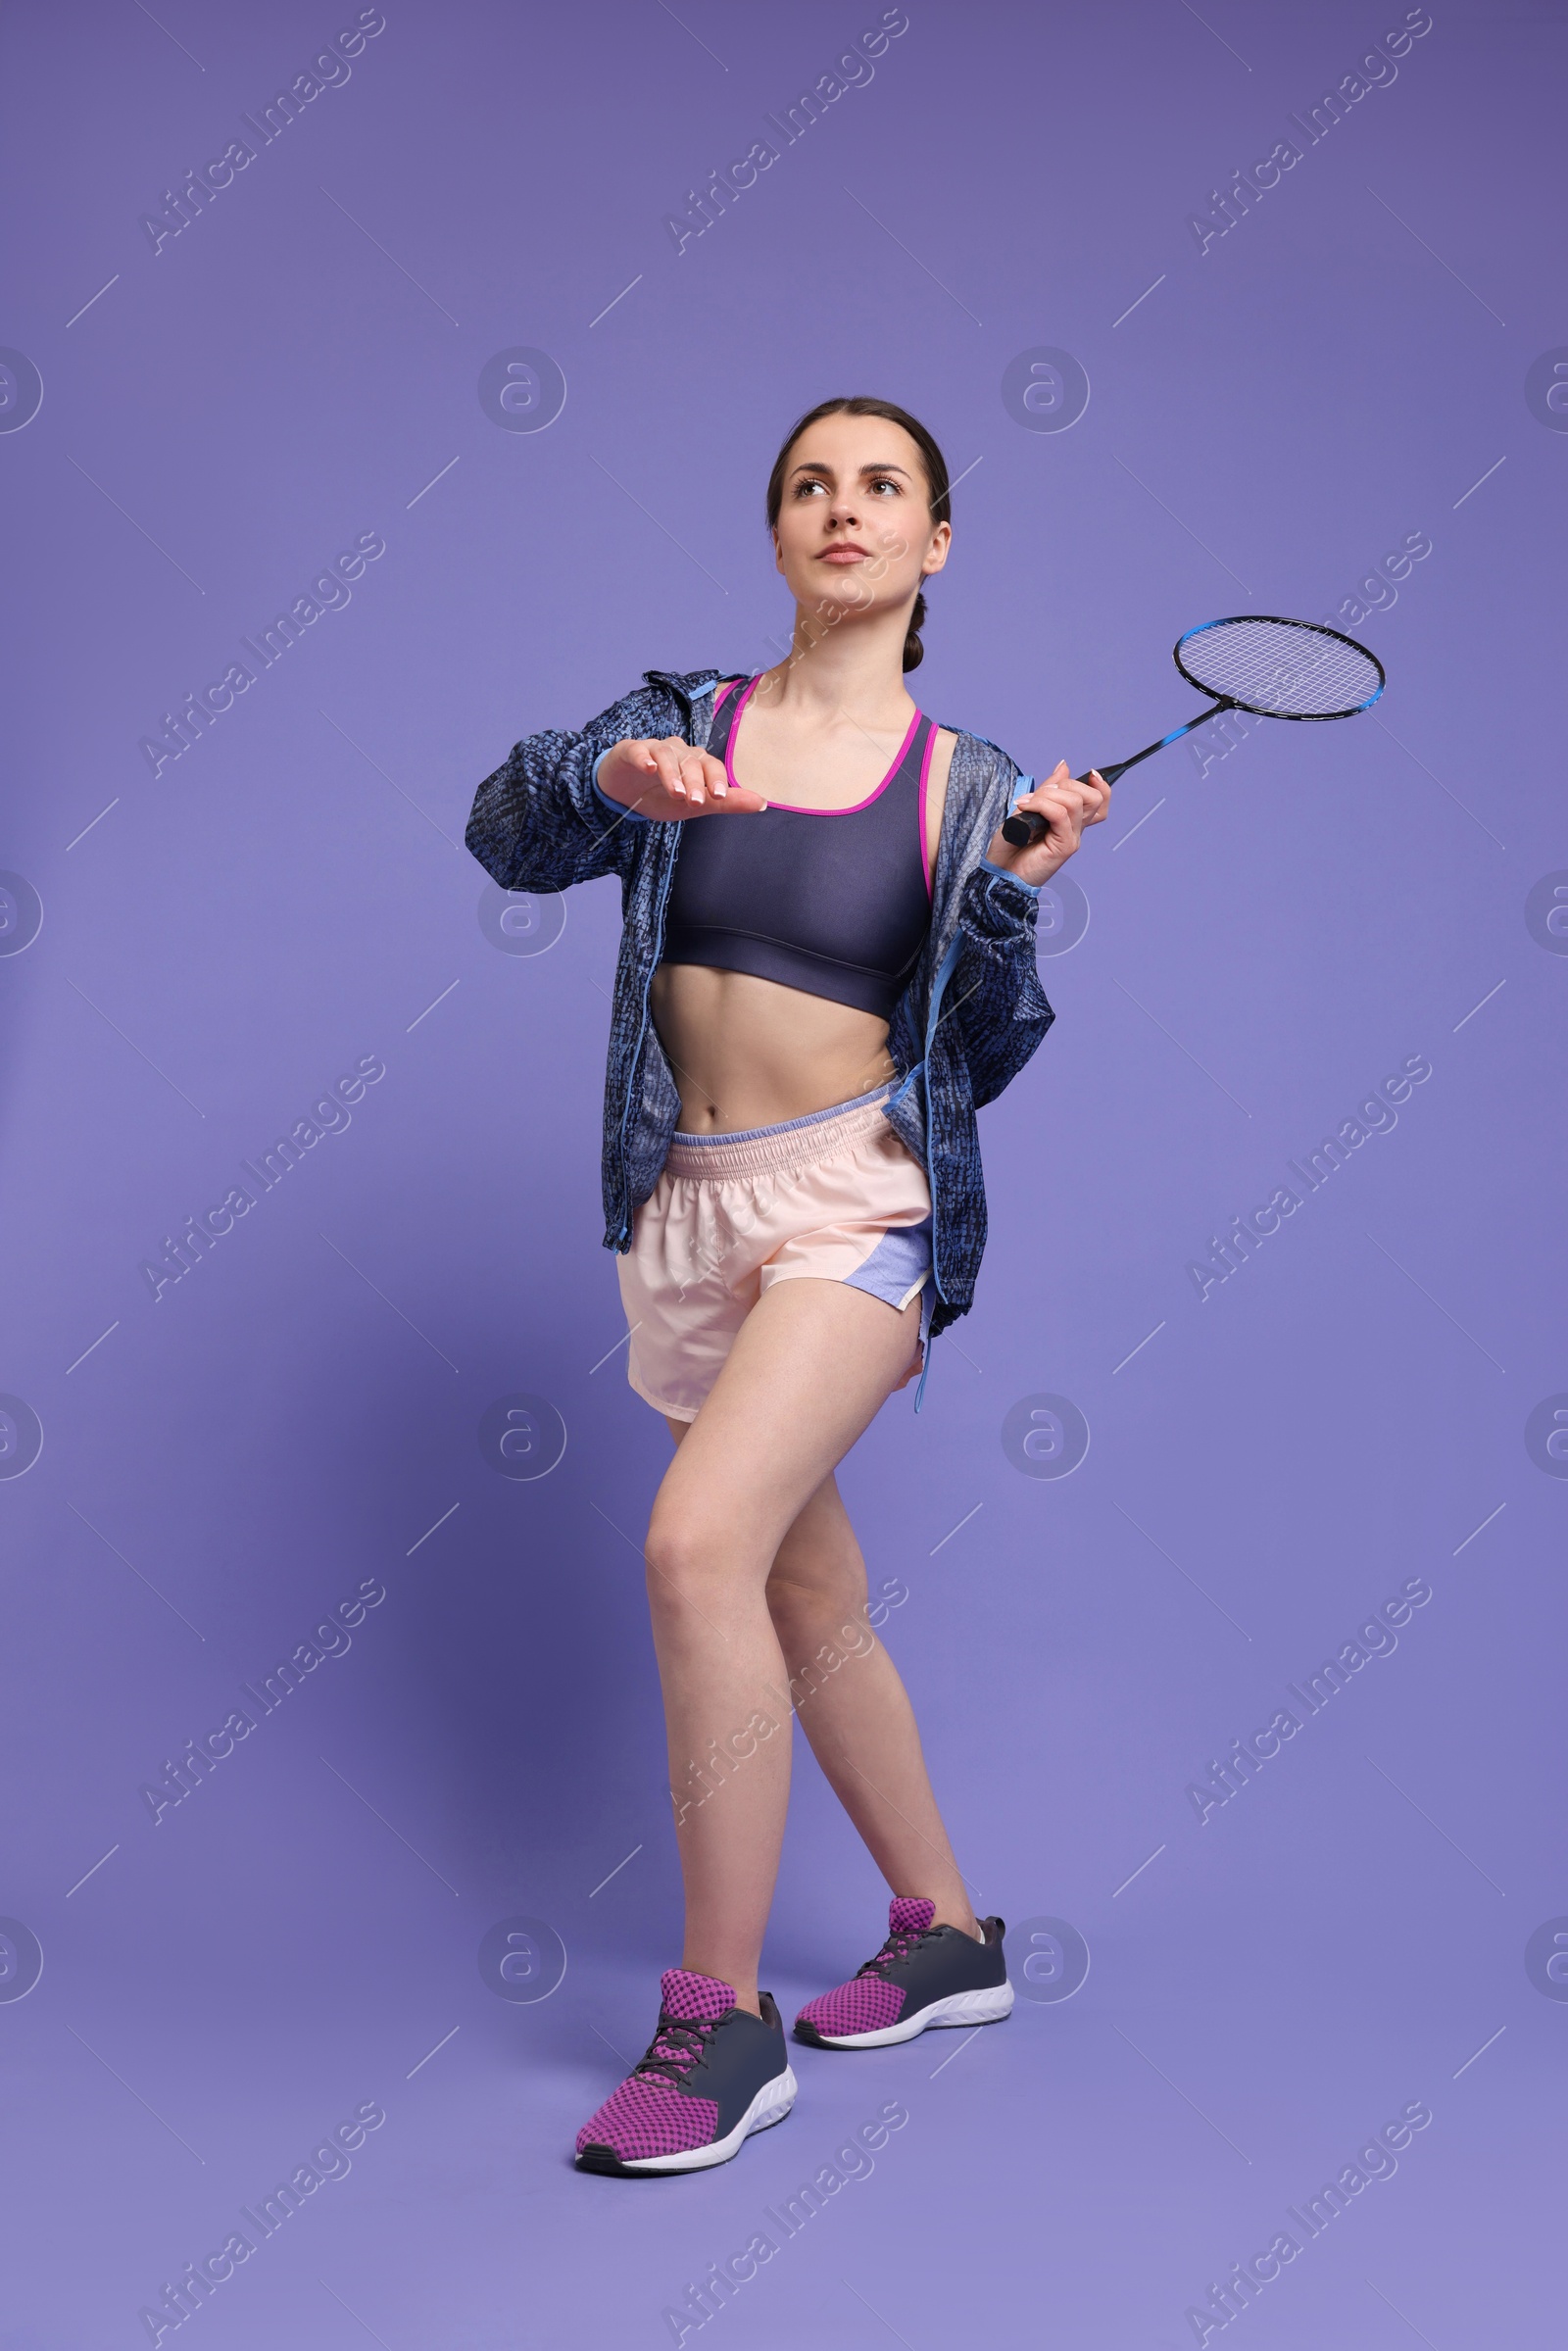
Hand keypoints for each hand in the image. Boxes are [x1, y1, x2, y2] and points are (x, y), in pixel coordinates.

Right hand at [596, 736, 767, 821]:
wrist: (623, 793)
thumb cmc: (662, 796)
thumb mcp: (694, 806)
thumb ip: (726, 804)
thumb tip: (763, 803)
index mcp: (696, 763)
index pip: (711, 767)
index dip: (716, 779)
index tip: (720, 796)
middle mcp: (679, 751)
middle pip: (690, 762)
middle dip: (694, 782)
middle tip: (694, 802)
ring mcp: (654, 748)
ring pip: (667, 755)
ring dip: (672, 773)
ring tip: (675, 793)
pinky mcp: (630, 750)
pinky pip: (638, 750)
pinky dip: (644, 758)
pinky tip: (649, 769)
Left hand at [984, 761, 1109, 886]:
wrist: (999, 873)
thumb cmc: (1010, 846)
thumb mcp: (1028, 807)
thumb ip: (1048, 788)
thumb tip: (1064, 766)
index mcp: (1071, 821)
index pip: (1099, 801)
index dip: (1100, 784)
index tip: (1089, 773)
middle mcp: (1076, 830)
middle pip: (1093, 798)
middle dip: (1065, 785)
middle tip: (1037, 795)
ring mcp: (1072, 839)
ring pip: (1074, 802)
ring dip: (1046, 795)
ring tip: (1025, 804)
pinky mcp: (1065, 847)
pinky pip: (1060, 814)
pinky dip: (1041, 805)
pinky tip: (1025, 808)